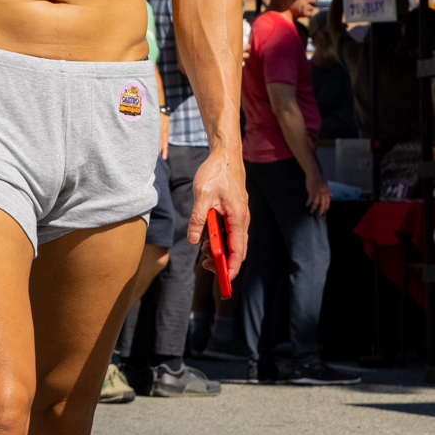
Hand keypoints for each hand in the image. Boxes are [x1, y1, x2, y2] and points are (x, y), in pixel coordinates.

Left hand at [185, 150, 250, 285]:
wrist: (225, 155)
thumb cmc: (216, 172)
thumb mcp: (202, 196)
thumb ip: (197, 219)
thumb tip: (192, 239)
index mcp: (238, 217)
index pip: (238, 250)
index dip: (232, 267)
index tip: (224, 280)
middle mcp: (242, 219)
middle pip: (238, 249)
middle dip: (225, 262)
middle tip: (206, 265)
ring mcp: (240, 215)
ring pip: (234, 241)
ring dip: (221, 250)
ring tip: (203, 251)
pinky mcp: (235, 212)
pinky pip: (231, 232)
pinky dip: (221, 239)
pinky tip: (207, 238)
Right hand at [304, 170, 330, 216]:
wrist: (314, 173)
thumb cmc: (320, 178)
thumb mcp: (326, 184)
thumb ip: (328, 191)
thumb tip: (332, 196)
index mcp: (327, 192)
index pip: (327, 202)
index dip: (326, 208)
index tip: (324, 212)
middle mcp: (323, 193)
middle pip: (322, 204)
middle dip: (321, 211)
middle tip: (319, 215)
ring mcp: (317, 193)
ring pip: (316, 203)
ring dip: (313, 209)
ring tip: (311, 212)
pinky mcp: (312, 191)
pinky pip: (310, 200)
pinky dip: (308, 203)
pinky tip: (307, 205)